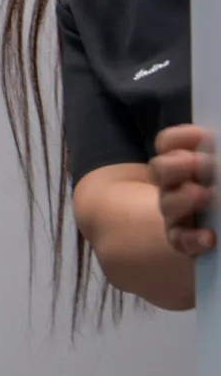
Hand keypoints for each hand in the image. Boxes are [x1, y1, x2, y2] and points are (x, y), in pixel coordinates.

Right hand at [151, 125, 216, 257]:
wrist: (208, 224)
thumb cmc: (217, 184)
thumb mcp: (212, 167)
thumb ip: (216, 155)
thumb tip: (219, 147)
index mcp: (179, 162)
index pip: (167, 143)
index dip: (180, 138)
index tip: (204, 135)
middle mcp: (172, 186)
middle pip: (160, 169)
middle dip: (178, 164)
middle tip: (205, 163)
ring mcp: (175, 214)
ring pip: (167, 204)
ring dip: (185, 197)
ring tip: (206, 195)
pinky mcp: (183, 241)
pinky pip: (181, 240)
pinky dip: (193, 238)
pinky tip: (209, 237)